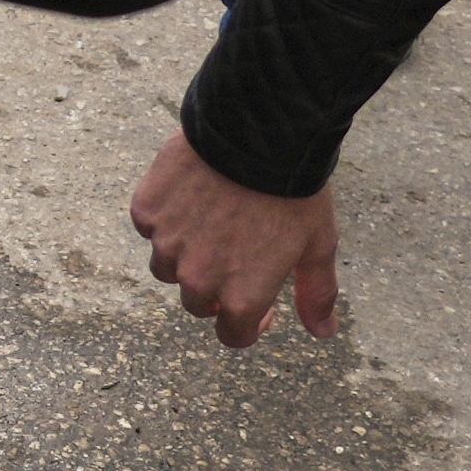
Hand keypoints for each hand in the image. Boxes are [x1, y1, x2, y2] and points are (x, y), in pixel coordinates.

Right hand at [132, 127, 342, 348]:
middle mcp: (198, 279)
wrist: (258, 135)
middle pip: (196, 302)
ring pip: (166, 266)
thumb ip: (317, 294)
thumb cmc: (294, 193)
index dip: (248, 323)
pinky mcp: (148, 211)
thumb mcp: (317, 246)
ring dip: (185, 255)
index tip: (258, 303)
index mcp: (242, 297)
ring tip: (211, 222)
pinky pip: (150, 226)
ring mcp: (168, 244)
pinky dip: (166, 218)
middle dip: (215, 287)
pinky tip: (191, 196)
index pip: (231, 335)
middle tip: (235, 254)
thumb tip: (323, 332)